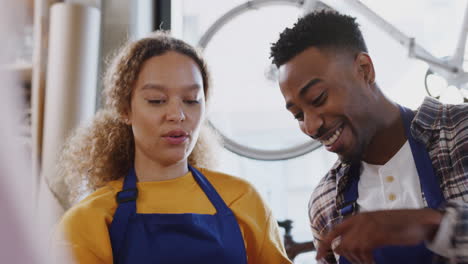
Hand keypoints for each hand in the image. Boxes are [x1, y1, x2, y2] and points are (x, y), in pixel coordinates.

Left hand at [316, 208, 442, 263]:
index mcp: (357, 218)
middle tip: (361, 261)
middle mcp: (360, 220)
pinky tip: (373, 262)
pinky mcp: (377, 233)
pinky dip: (366, 261)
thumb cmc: (400, 225)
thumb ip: (360, 233)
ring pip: (350, 249)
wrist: (421, 220)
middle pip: (341, 245)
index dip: (323, 245)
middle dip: (347, 257)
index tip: (318, 257)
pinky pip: (363, 252)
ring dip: (359, 260)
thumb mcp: (376, 226)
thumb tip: (345, 248)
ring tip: (369, 261)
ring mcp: (368, 226)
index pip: (333, 232)